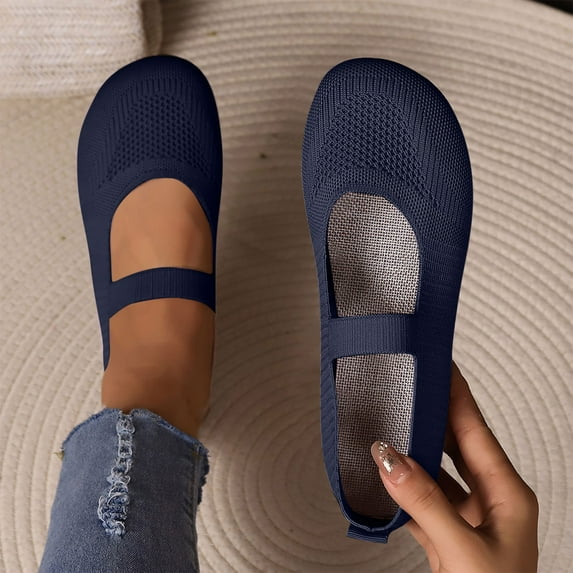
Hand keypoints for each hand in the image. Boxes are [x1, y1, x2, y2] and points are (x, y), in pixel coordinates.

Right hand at [370, 361, 538, 572]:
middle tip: (412, 385)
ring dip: (414, 451)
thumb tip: (391, 459)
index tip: (440, 365)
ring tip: (394, 423)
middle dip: (434, 413)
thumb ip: (424, 502)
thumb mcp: (463, 550)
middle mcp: (491, 501)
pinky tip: (387, 478)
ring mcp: (470, 519)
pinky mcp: (450, 536)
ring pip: (437, 471)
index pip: (475, 428)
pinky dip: (403, 487)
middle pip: (457, 443)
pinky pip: (423, 499)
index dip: (457, 393)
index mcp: (507, 494)